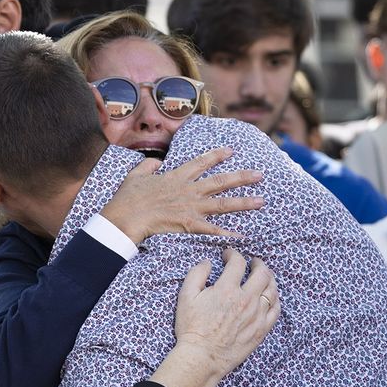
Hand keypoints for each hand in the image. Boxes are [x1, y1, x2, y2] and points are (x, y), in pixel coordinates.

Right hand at [99, 147, 263, 244]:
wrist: (126, 217)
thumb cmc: (128, 198)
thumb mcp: (135, 175)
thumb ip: (148, 166)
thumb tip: (156, 162)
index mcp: (176, 176)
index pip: (201, 162)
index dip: (217, 155)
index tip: (232, 150)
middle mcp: (188, 190)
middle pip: (220, 181)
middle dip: (241, 177)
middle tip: (260, 175)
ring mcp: (190, 207)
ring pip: (222, 203)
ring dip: (243, 202)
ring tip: (261, 201)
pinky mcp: (188, 224)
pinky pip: (212, 229)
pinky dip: (226, 233)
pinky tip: (241, 235)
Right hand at [171, 248, 278, 370]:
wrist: (202, 357)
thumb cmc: (192, 328)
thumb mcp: (186, 297)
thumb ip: (197, 274)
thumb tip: (208, 262)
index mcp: (227, 289)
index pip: (238, 262)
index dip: (233, 254)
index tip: (228, 255)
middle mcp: (246, 299)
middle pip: (262, 273)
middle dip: (258, 263)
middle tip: (253, 262)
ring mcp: (257, 315)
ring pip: (272, 290)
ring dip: (269, 279)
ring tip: (264, 277)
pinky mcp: (262, 329)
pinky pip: (276, 309)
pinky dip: (275, 299)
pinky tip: (271, 297)